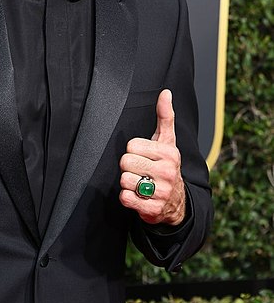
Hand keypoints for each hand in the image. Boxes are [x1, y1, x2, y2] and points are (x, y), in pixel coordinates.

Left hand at [119, 89, 185, 225]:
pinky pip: (125, 197)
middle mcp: (167, 172)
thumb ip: (164, 116)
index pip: (131, 145)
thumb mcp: (167, 141)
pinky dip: (128, 198)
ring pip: (124, 180)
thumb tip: (165, 92)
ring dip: (128, 183)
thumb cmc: (166, 165)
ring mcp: (161, 192)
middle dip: (129, 166)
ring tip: (141, 183)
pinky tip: (139, 196)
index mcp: (169, 153)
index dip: (133, 150)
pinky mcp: (152, 209)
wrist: (177, 202)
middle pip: (126, 162)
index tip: (144, 156)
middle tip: (141, 170)